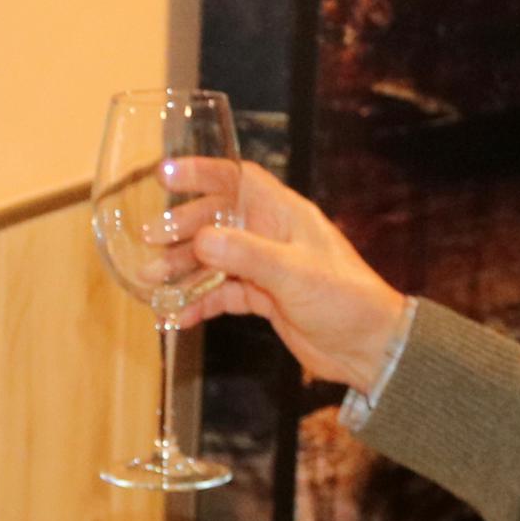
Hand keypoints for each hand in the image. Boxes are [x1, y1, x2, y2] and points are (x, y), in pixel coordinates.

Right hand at [162, 159, 409, 391]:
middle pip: (217, 220)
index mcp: (285, 214)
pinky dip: (198, 303)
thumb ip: (248, 256)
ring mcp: (266, 267)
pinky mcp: (263, 298)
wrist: (370, 349)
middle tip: (149, 239)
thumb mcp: (295, 275)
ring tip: (151, 280)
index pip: (239, 179)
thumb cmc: (346, 301)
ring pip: (214, 259)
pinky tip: (177, 315)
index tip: (165, 174)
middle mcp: (273, 235)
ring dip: (183, 268)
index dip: (203, 172)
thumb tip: (201, 239)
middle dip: (181, 228)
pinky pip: (222, 294)